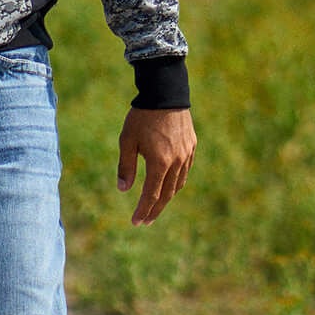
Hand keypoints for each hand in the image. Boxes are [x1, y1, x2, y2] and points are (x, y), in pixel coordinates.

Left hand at [116, 106, 196, 226]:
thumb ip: (125, 166)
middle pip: (166, 194)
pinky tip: (169, 184)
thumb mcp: (127, 141)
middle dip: (154, 210)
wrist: (165, 92)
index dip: (143, 211)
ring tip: (155, 205)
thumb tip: (123, 189)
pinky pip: (185, 170)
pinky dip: (176, 182)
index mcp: (159, 163)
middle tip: (145, 222)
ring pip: (178, 184)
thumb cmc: (142, 116)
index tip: (135, 222)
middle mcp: (176, 162)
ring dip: (166, 197)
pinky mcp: (191, 146)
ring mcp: (186, 154)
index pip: (151, 195)